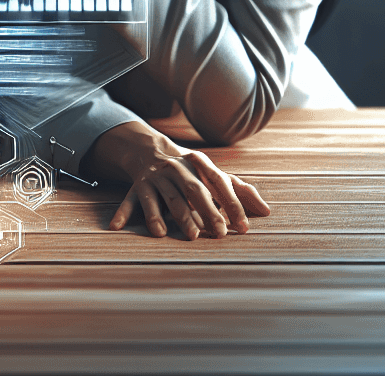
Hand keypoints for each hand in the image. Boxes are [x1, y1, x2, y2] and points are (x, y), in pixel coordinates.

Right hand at [87, 121, 269, 240]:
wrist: (149, 148)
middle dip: (205, 211)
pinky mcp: (137, 186)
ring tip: (181, 236)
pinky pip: (130, 201)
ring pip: (164, 198)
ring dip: (171, 217)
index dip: (232, 203)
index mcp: (199, 164)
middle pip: (192, 191)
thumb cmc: (191, 170)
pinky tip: (117, 228)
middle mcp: (177, 169)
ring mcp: (155, 177)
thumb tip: (267, 212)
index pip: (219, 182)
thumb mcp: (215, 174)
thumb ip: (241, 191)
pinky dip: (123, 214)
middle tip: (217, 233)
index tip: (242, 227)